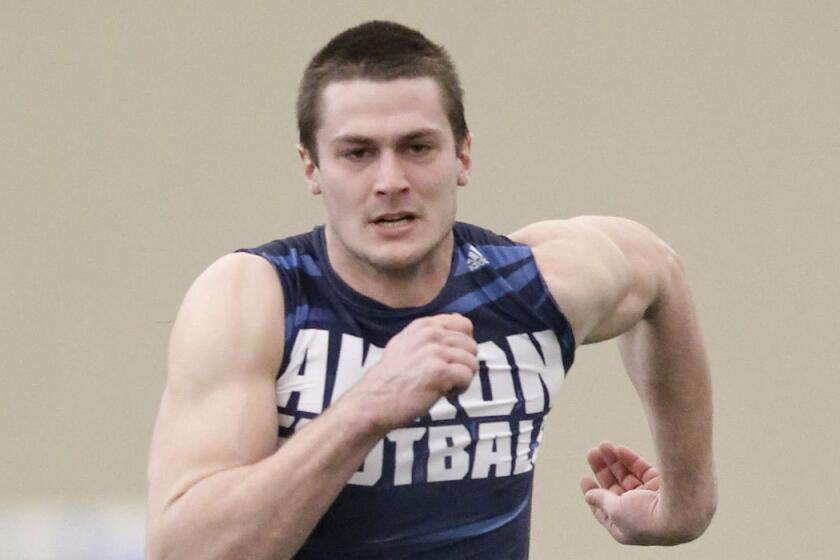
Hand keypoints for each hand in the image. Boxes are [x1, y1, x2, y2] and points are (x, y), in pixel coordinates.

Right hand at [352, 314, 478, 431]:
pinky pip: (467, 376)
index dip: (463, 344)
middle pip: (471, 345)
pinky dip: (460, 388)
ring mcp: (436, 352)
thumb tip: (455, 320)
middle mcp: (431, 334)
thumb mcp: (405, 343)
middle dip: (463, 364)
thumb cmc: (390, 377)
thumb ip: (429, 333)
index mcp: (424, 325)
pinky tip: (444, 393)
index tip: (450, 359)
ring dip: (462, 377)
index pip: (463, 324)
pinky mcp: (440, 372)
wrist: (374, 400)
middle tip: (446, 376)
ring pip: (472, 361)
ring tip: (444, 385)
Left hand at [580, 441, 674, 544]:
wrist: (682, 511)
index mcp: (626, 529)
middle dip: (603, 471)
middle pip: (616, 489)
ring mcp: (651, 499)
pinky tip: (620, 449)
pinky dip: (631, 460)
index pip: (605, 511)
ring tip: (604, 444)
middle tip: (592, 452)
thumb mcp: (616, 510)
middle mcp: (639, 515)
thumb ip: (602, 500)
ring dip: (615, 461)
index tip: (585, 478)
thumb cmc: (647, 517)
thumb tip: (589, 496)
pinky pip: (643, 471)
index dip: (593, 494)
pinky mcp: (662, 485)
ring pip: (628, 477)